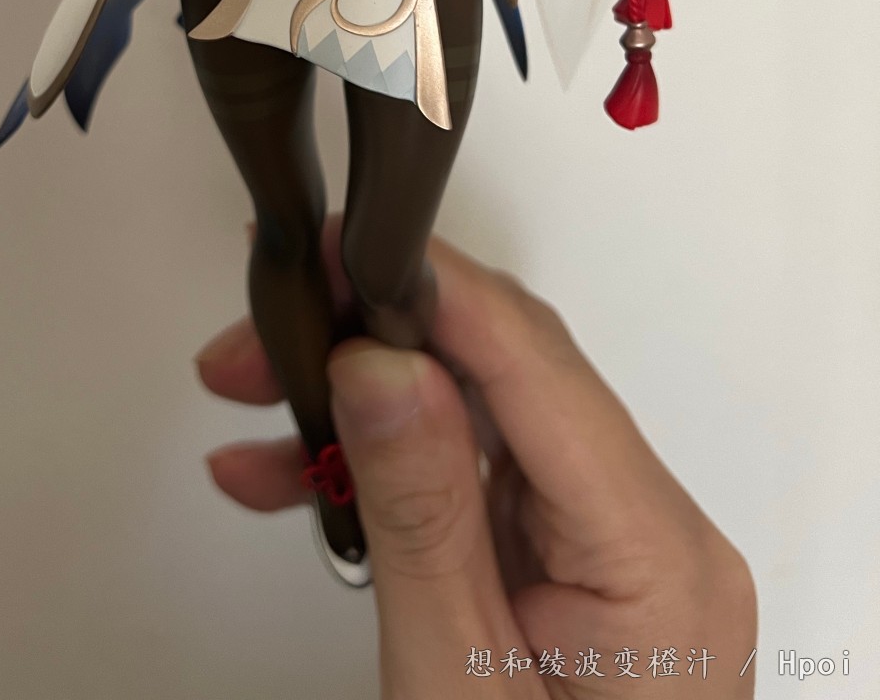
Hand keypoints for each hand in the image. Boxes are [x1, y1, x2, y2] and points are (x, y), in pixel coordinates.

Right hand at [194, 213, 756, 698]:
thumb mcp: (456, 685)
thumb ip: (422, 514)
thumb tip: (382, 364)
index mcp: (654, 554)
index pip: (539, 366)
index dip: (435, 288)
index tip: (341, 246)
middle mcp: (647, 529)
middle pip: (503, 376)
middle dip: (372, 342)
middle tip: (260, 336)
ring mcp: (608, 545)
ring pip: (473, 417)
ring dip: (358, 405)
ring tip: (247, 406)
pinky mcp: (566, 565)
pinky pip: (469, 479)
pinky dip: (379, 471)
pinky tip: (289, 477)